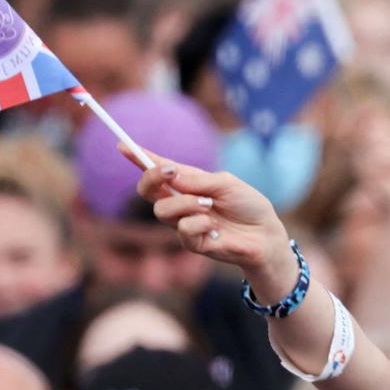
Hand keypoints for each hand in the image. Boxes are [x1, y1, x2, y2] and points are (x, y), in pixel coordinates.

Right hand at [133, 153, 301, 298]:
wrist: (267, 235)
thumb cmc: (248, 206)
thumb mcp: (225, 183)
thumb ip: (197, 179)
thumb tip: (170, 174)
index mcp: (188, 184)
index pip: (158, 171)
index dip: (139, 158)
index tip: (122, 145)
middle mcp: (181, 203)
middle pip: (147, 191)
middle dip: (152, 177)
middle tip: (170, 172)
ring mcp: (184, 224)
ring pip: (162, 210)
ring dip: (186, 203)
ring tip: (210, 205)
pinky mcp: (193, 244)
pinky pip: (183, 230)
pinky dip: (199, 223)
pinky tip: (214, 227)